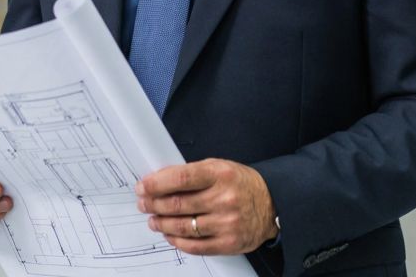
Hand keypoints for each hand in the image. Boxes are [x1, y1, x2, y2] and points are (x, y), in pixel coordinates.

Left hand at [136, 158, 278, 255]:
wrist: (273, 203)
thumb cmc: (241, 184)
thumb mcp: (220, 167)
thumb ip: (192, 174)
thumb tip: (159, 181)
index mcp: (220, 174)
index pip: (181, 179)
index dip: (156, 184)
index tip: (142, 187)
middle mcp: (224, 199)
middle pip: (177, 204)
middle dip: (154, 204)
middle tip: (143, 204)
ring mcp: (227, 223)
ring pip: (182, 227)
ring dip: (162, 224)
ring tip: (153, 220)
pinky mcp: (229, 242)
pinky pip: (195, 246)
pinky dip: (177, 241)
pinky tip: (170, 235)